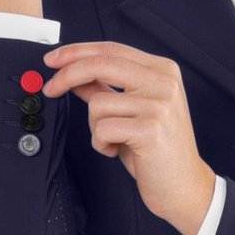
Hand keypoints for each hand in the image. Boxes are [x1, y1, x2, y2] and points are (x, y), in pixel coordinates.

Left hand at [40, 41, 216, 234]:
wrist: (184, 185)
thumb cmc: (158, 150)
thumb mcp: (132, 112)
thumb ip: (106, 89)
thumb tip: (74, 75)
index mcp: (162, 71)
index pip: (112, 49)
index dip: (77, 52)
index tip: (53, 60)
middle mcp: (164, 83)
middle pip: (101, 64)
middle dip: (67, 76)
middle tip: (51, 88)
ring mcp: (159, 105)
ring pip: (98, 103)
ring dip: (94, 127)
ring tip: (114, 140)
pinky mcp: (150, 129)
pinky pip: (102, 129)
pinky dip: (101, 144)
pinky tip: (118, 150)